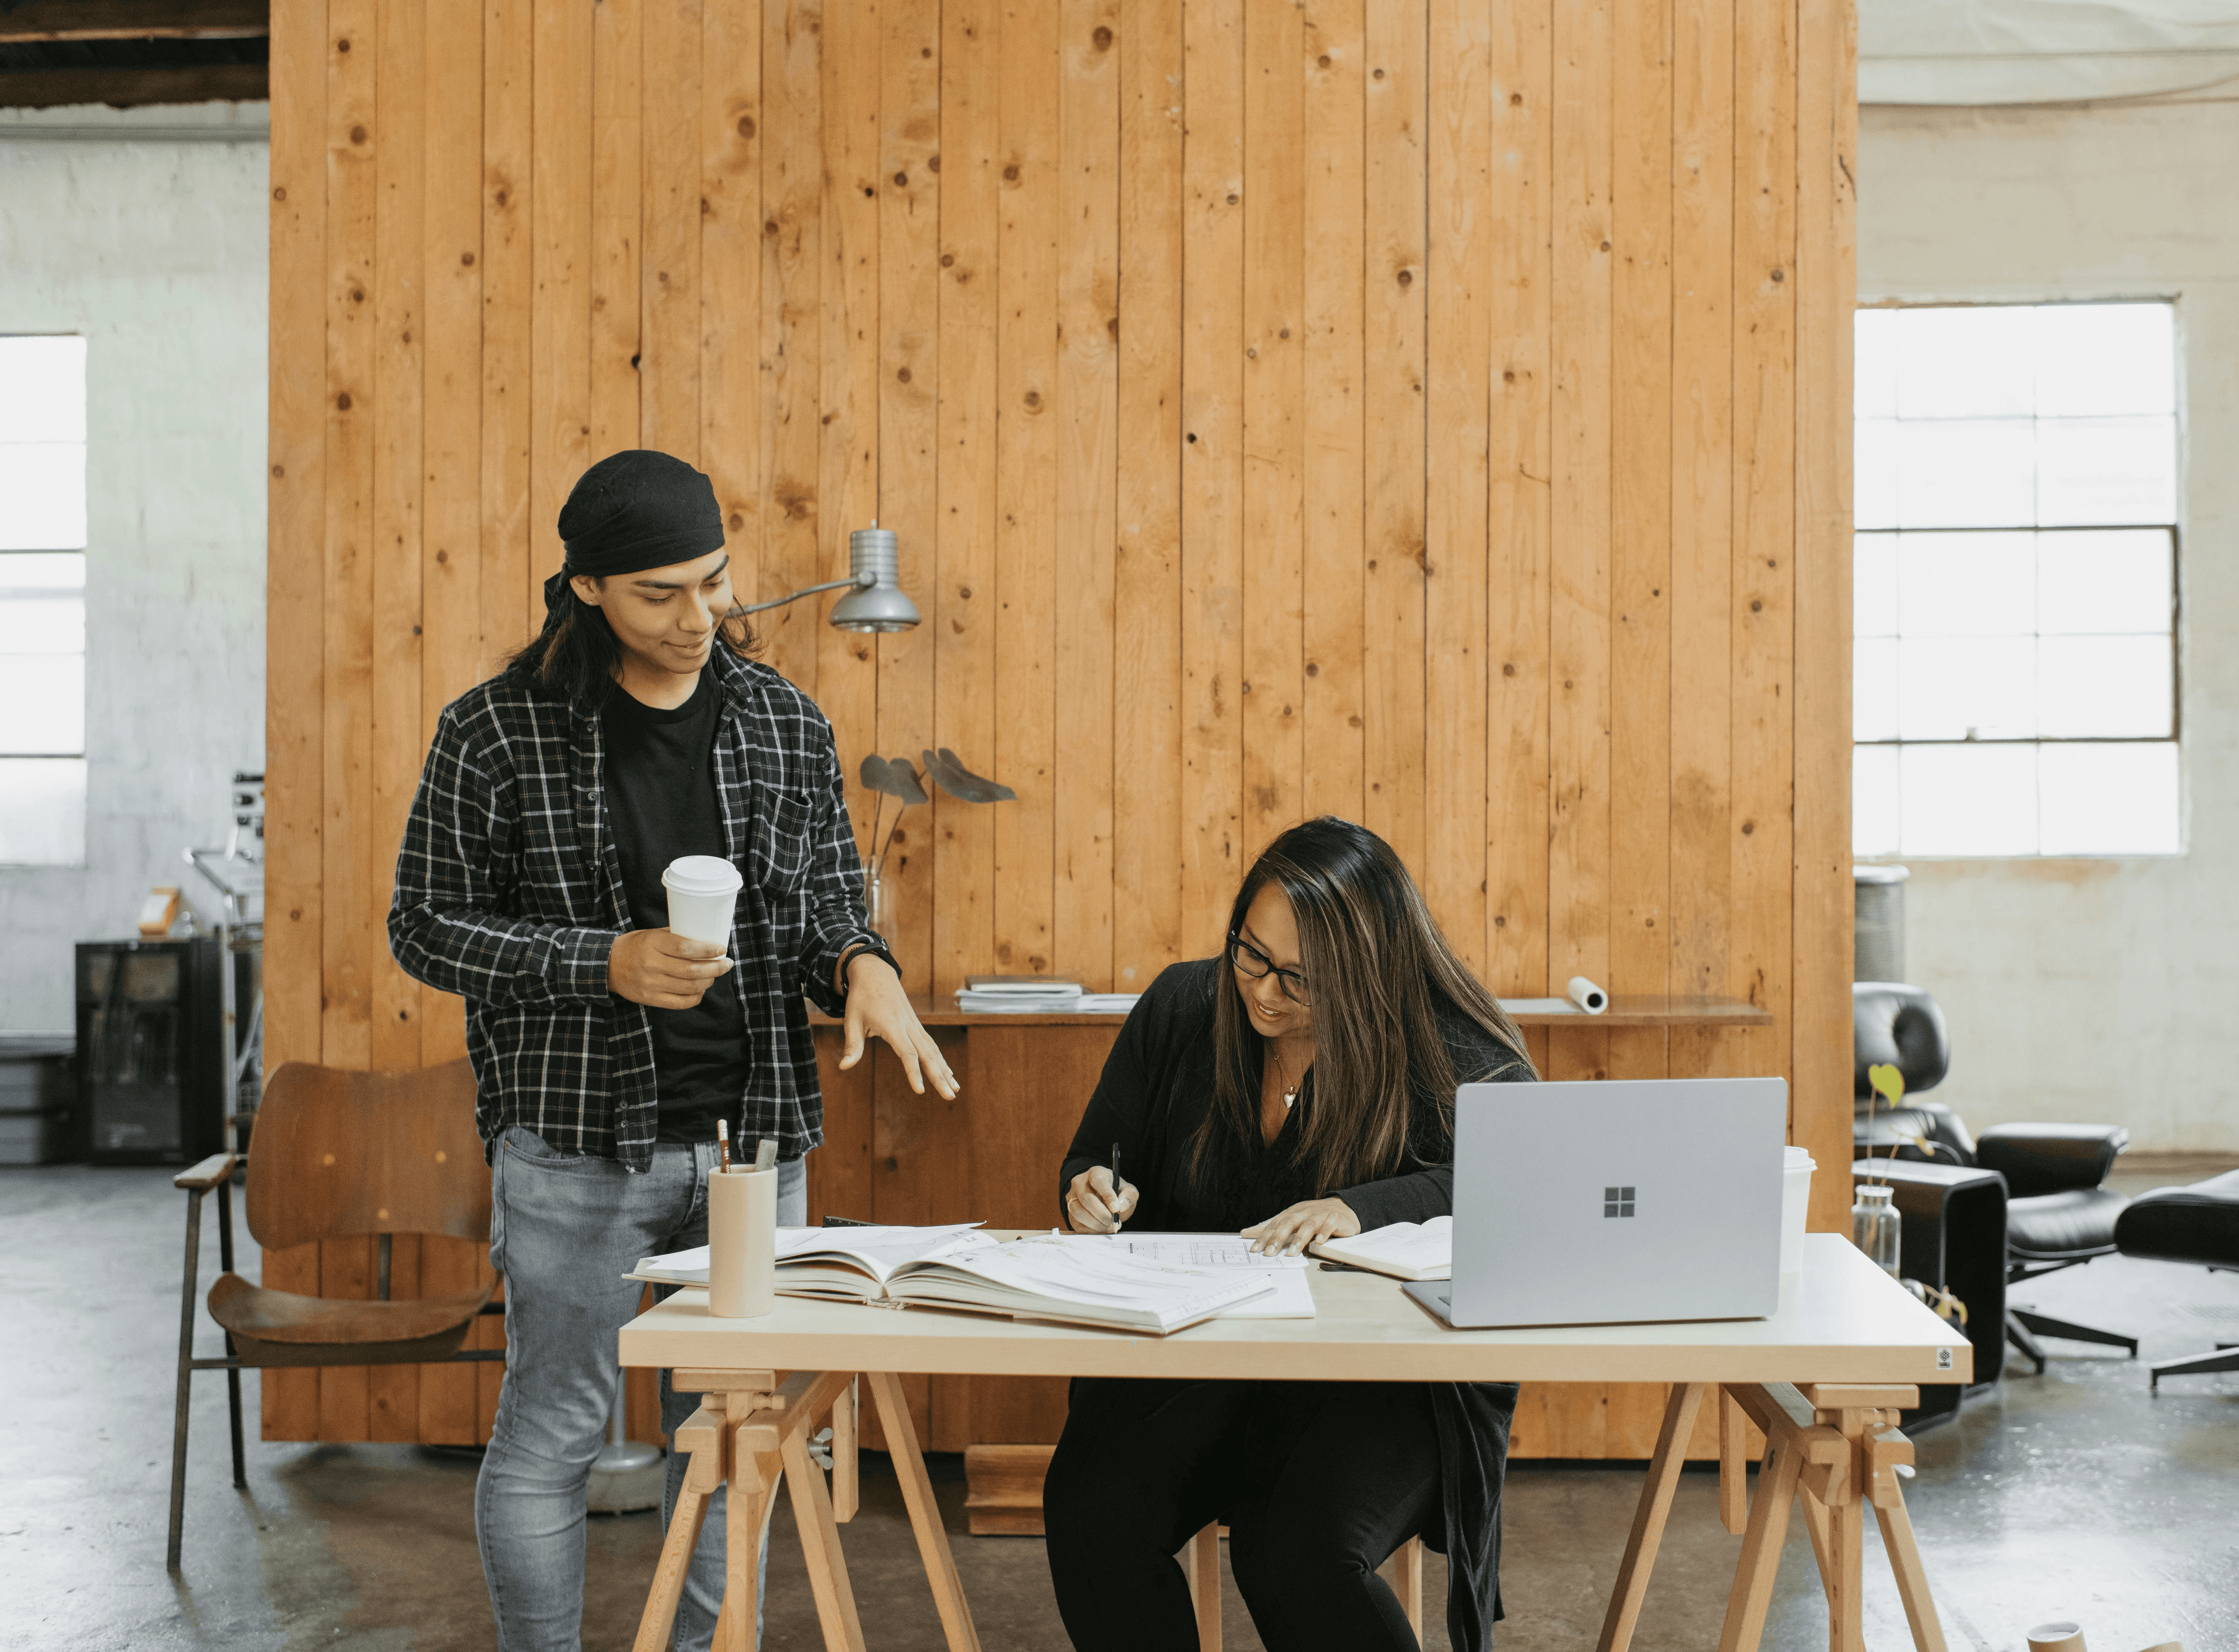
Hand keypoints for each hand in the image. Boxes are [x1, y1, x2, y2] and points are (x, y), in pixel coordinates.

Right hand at [608, 929, 730, 1008]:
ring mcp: (650, 984)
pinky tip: (701, 989)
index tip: (721, 949)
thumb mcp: (652, 934)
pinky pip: (680, 1002)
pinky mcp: (650, 999)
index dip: (707, 950)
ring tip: (714, 975)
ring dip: (708, 981)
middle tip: (726, 964)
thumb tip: (706, 938)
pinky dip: (696, 997)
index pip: (685, 948)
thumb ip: (675, 936)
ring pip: (689, 987)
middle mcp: (651, 965)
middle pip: (691, 971)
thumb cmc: (635, 946)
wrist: (608, 965)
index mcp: (652, 944)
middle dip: (715, 968)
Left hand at [839, 953, 958, 1098]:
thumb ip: (852, 1045)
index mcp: (893, 1026)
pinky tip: (948, 1073)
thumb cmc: (861, 997)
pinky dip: (941, 1060)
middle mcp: (908, 1026)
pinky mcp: (916, 1025)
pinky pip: (931, 1045)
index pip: (907, 1053)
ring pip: (934, 1050)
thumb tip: (843, 1067)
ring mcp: (915, 1025)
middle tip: (950, 1097)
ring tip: (954, 1089)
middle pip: (928, 1055)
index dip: (914, 1072)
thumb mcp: (851, 1020)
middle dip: (939, 1077)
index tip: (920, 1090)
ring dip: (945, 1070)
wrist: (875, 972)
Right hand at [1064, 1165, 1136, 1232]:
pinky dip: (1091, 1230)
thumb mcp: (1128, 1191)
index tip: (1116, 1209)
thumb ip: (1129, 1196)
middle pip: (1086, 1198)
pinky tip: (1101, 1229)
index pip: (1098, 1181)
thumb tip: (1121, 1206)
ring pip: (1078, 1212)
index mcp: (1096, 1173)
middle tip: (1114, 1222)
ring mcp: (1072, 1198)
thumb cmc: (1117, 1193)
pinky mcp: (1070, 1212)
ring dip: (1096, 1224)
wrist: (1105, 1200)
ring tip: (1109, 1226)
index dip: (1107, 1195)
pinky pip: (1077, 1224)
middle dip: (1102, 1214)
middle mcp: (1080, 1183)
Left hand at [1243, 1197, 1360, 1256]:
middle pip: (1289, 1223)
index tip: (1254, 1249)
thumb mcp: (1291, 1221)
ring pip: (1309, 1225)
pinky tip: (1319, 1242)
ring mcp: (1320, 1214)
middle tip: (1269, 1253)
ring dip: (1300, 1239)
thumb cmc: (1313, 1217)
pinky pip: (1330, 1223)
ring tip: (1292, 1253)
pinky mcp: (1336, 1218)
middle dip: (1278, 1238)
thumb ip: (1270, 1228)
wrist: (1343, 1208)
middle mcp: (1304, 1212)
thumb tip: (1245, 1233)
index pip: (1275, 1224)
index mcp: (1292, 1213)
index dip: (1264, 1236)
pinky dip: (1324, 1231)